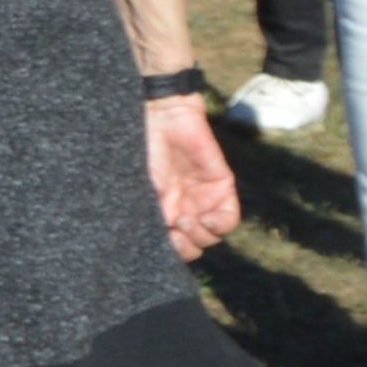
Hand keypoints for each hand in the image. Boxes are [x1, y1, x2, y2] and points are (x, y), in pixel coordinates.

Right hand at [142, 91, 239, 258]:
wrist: (160, 116)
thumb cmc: (140, 148)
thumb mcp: (137, 187)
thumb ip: (146, 214)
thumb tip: (149, 243)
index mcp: (162, 210)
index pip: (173, 245)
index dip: (169, 251)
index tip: (159, 240)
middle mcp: (184, 208)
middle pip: (194, 246)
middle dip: (184, 247)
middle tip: (173, 232)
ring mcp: (204, 199)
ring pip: (212, 237)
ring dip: (199, 236)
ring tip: (186, 220)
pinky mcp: (221, 186)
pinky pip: (229, 218)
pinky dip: (219, 225)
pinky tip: (204, 218)